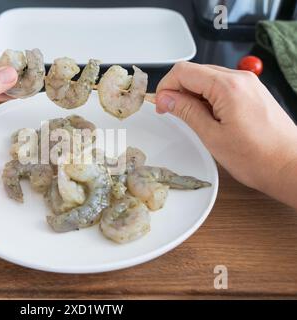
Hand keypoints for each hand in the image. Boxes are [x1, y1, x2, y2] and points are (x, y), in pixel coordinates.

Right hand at [155, 62, 296, 204]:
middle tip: (170, 112)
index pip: (184, 71)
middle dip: (177, 89)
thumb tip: (166, 98)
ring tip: (191, 119)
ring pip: (207, 78)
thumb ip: (186, 112)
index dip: (166, 86)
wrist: (289, 166)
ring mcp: (248, 84)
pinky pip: (221, 86)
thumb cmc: (257, 157)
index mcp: (228, 87)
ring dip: (192, 94)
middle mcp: (240, 79)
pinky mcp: (252, 92)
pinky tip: (207, 117)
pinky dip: (207, 97)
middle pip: (195, 71)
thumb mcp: (212, 136)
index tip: (161, 105)